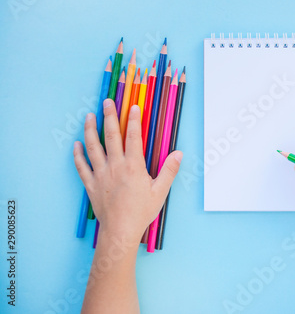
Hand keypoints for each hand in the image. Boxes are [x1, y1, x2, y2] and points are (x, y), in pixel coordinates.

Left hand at [73, 99, 181, 242]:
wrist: (120, 231)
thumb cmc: (141, 212)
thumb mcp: (160, 191)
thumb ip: (169, 170)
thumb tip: (178, 154)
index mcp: (133, 166)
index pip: (133, 137)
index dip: (134, 120)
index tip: (133, 107)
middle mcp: (115, 166)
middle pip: (110, 136)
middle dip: (109, 117)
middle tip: (106, 102)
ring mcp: (101, 174)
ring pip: (93, 147)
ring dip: (90, 130)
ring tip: (88, 117)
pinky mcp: (91, 184)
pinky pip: (81, 166)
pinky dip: (78, 154)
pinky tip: (76, 144)